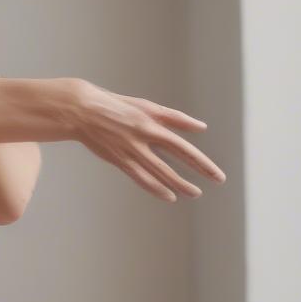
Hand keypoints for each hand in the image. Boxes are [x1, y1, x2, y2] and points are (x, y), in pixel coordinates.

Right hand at [70, 79, 225, 201]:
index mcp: (152, 124)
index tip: (215, 173)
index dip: (201, 161)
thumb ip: (174, 118)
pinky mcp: (118, 159)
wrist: (83, 111)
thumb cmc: (117, 106)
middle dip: (198, 172)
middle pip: (175, 160)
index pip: (183, 147)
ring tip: (194, 193)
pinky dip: (155, 188)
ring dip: (178, 184)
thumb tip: (201, 127)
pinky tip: (168, 195)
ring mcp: (130, 151)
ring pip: (158, 172)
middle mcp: (143, 138)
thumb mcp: (147, 107)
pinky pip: (140, 177)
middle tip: (216, 181)